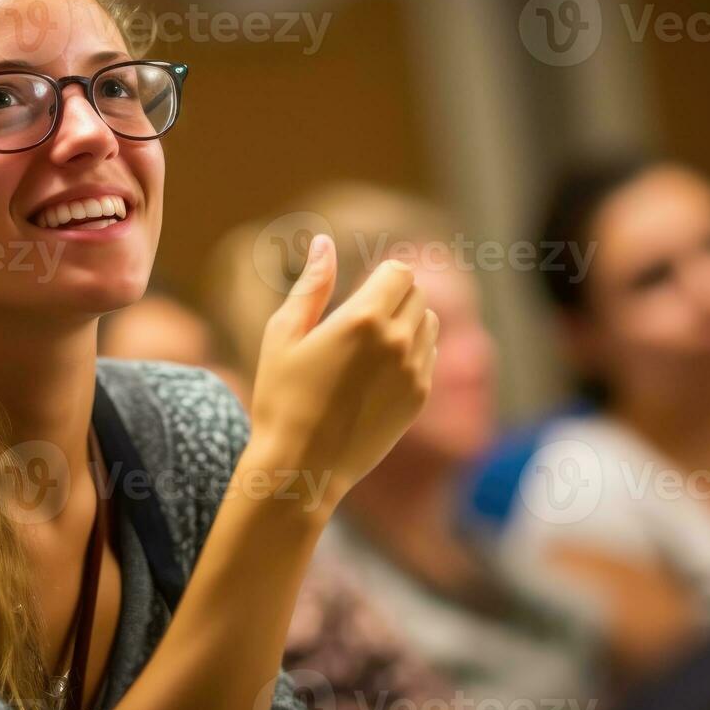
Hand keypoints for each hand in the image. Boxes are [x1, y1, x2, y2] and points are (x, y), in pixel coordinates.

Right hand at [246, 234, 437, 518]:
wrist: (301, 466)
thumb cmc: (281, 397)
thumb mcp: (283, 334)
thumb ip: (311, 285)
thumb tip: (323, 243)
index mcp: (363, 318)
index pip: (398, 271)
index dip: (379, 276)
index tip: (358, 290)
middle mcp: (397, 342)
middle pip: (416, 293)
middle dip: (392, 295)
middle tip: (358, 318)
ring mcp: (413, 372)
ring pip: (428, 323)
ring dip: (407, 321)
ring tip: (369, 343)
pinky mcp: (418, 399)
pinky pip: (428, 357)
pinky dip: (412, 352)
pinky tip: (377, 371)